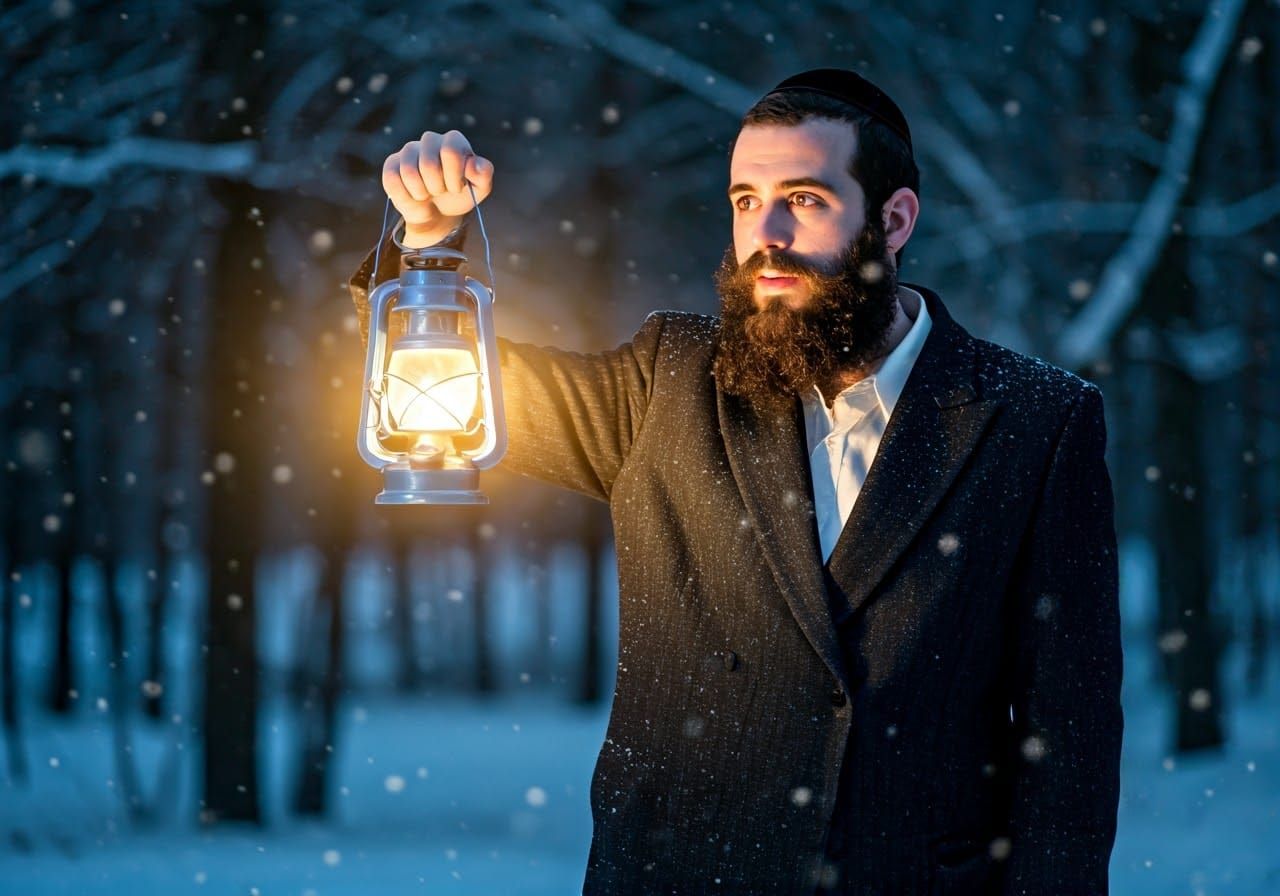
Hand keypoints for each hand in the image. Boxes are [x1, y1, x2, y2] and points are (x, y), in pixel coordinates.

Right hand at [381, 130, 493, 246]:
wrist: (438, 213)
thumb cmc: (460, 195)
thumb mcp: (479, 189)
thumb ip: (483, 174)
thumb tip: (474, 164)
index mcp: (453, 141)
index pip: (450, 151)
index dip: (454, 176)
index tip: (457, 187)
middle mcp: (430, 140)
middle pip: (429, 164)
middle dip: (438, 188)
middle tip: (442, 191)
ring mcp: (409, 150)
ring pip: (409, 172)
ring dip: (422, 193)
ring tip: (428, 193)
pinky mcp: (391, 164)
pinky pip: (393, 181)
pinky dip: (406, 196)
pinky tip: (414, 195)